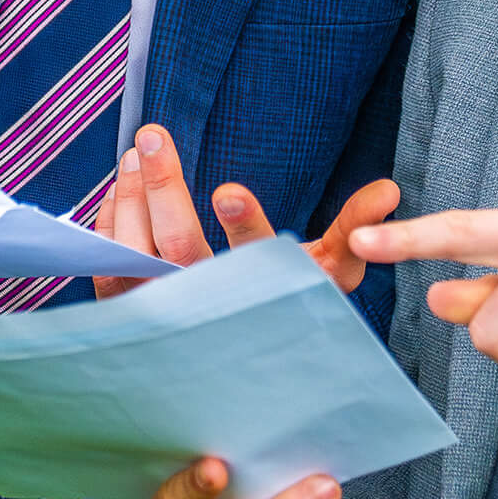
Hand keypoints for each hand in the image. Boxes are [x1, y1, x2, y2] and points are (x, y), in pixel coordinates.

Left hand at [91, 123, 399, 298]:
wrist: (245, 363)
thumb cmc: (288, 301)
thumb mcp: (330, 269)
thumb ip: (355, 228)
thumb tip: (388, 191)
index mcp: (260, 290)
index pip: (252, 257)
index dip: (242, 225)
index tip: (228, 189)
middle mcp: (211, 304)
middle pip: (178, 246)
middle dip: (164, 188)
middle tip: (154, 135)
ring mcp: (166, 312)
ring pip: (137, 253)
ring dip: (132, 197)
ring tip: (136, 151)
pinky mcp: (133, 312)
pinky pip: (109, 269)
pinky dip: (109, 224)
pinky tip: (119, 189)